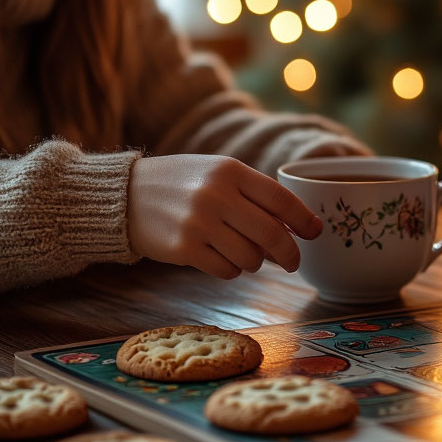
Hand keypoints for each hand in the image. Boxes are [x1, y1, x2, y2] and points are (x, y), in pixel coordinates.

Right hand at [127, 154, 322, 279]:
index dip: (304, 220)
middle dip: (290, 254)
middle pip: (271, 234)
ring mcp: (199, 223)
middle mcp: (216, 195)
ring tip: (245, 254)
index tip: (315, 232)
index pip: (280, 198)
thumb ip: (255, 195)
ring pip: (251, 257)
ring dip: (255, 262)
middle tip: (293, 262)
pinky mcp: (184, 249)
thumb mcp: (218, 173)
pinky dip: (232, 269)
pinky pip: (226, 270)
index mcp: (230, 171)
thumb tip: (297, 228)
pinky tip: (221, 257)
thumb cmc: (183, 183)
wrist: (126, 196)